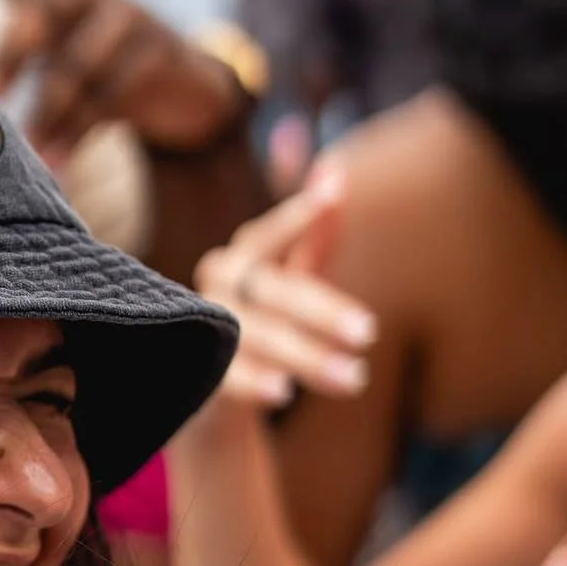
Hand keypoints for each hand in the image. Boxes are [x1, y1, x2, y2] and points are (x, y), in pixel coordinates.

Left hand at [0, 0, 243, 169]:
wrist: (188, 89)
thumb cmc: (102, 75)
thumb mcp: (61, 57)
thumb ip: (17, 64)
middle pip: (39, 11)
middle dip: (8, 52)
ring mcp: (127, 17)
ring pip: (75, 63)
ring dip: (45, 112)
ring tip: (24, 152)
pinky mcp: (158, 52)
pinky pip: (110, 95)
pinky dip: (78, 134)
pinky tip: (56, 164)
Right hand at [193, 167, 377, 411]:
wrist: (209, 388)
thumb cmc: (262, 323)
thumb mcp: (290, 279)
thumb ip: (314, 235)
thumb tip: (336, 171)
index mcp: (242, 257)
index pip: (269, 232)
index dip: (297, 216)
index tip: (329, 198)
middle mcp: (219, 285)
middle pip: (275, 292)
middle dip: (324, 314)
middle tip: (369, 334)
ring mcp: (204, 328)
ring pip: (259, 337)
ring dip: (306, 358)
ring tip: (354, 379)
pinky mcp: (197, 372)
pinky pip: (227, 376)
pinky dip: (254, 383)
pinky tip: (284, 394)